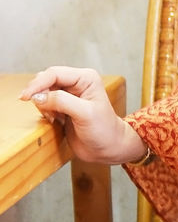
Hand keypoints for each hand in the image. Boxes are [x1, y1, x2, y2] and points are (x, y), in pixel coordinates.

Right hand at [19, 66, 144, 164]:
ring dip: (43, 105)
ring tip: (55, 118)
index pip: (54, 73)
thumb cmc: (104, 130)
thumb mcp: (85, 114)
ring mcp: (69, 95)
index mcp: (85, 78)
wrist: (108, 148)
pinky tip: (56, 121)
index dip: (38, 84)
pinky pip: (44, 103)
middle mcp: (76, 83)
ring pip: (43, 92)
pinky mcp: (62, 107)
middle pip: (46, 80)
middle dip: (40, 95)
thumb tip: (38, 97)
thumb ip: (61, 102)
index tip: (26, 97)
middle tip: (47, 113)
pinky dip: (45, 112)